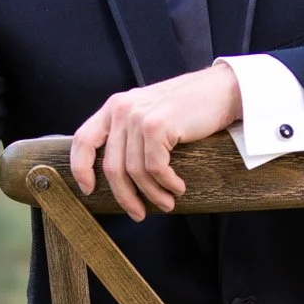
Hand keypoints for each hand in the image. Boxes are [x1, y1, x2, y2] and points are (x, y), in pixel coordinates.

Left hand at [69, 62, 241, 219]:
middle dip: (125, 196)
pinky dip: (166, 184)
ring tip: (167, 202)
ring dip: (152, 194)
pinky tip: (178, 187)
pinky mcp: (158, 126)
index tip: (88, 190)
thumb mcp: (149, 112)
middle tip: (138, 213)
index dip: (80, 168)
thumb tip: (116, 173)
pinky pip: (155, 168)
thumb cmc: (189, 107)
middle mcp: (121, 109)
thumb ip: (129, 132)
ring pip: (135, 172)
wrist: (222, 90)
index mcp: (114, 107)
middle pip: (112, 167)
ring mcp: (139, 117)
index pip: (83, 139)